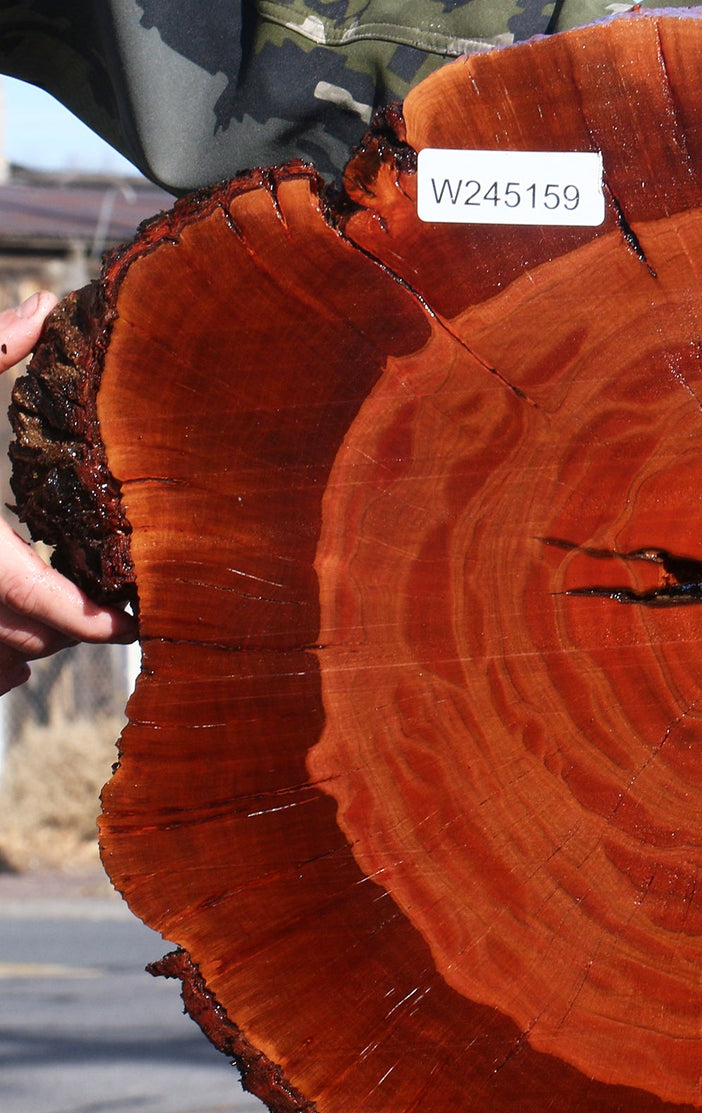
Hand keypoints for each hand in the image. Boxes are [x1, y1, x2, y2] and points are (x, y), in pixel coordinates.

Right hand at [0, 291, 136, 694]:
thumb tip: (42, 307)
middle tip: (108, 602)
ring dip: (33, 648)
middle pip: (34, 638)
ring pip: (0, 666)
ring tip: (59, 619)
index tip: (139, 619)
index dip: (104, 621)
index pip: (50, 603)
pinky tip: (9, 655)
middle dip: (74, 626)